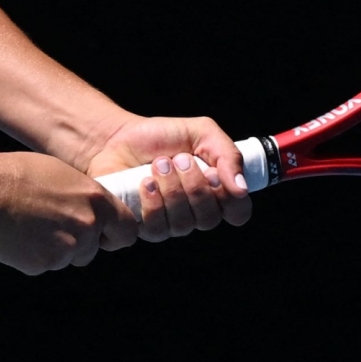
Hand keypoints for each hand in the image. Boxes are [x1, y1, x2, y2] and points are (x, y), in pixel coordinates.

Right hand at [0, 152, 138, 274]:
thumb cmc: (19, 177)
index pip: (127, 229)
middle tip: (50, 225)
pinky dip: (34, 256)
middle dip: (77, 244)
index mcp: (96, 200)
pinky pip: (45, 265)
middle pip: (93, 248)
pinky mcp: (45, 263)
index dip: (116, 235)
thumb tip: (93, 215)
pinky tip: (19, 235)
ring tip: (30, 225)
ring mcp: (67, 248)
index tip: (106, 236)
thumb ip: (84, 199)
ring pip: (68, 258)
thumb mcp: (62, 176)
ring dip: (55, 249)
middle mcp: (87, 226)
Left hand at [79, 115, 254, 242]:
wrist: (118, 137)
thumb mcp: (202, 133)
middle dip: (194, 186)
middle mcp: (195, 213)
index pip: (238, 213)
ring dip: (172, 191)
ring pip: (183, 225)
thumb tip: (241, 189)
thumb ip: (227, 155)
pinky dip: (153, 203)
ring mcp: (170, 223)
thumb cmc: (162, 136)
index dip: (230, 200)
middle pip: (209, 219)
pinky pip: (158, 229)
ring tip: (159, 164)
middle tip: (180, 159)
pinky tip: (145, 182)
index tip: (213, 174)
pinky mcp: (144, 227)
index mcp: (215, 192)